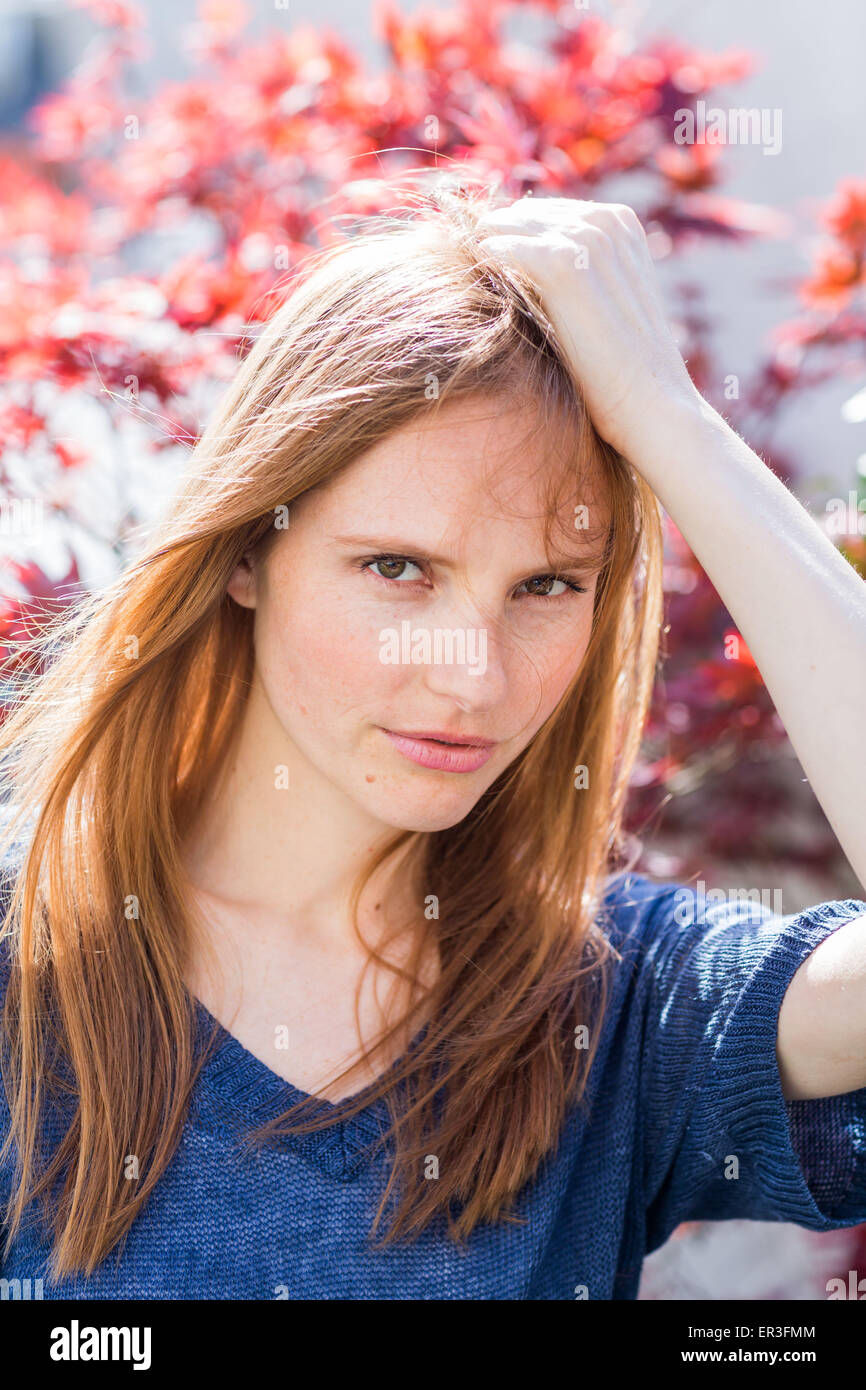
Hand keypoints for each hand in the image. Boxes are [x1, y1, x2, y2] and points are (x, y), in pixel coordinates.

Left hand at [475, 196, 704, 458]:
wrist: (652, 405)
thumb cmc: (626, 369)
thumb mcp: (608, 306)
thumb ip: (579, 276)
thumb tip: (525, 270)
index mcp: (622, 226)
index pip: (553, 212)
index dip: (519, 227)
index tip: (490, 242)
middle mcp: (608, 223)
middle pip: (533, 214)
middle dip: (500, 228)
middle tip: (469, 243)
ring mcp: (589, 242)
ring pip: (519, 227)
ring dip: (490, 237)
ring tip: (467, 251)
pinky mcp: (565, 267)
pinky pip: (510, 248)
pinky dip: (491, 254)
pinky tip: (477, 262)